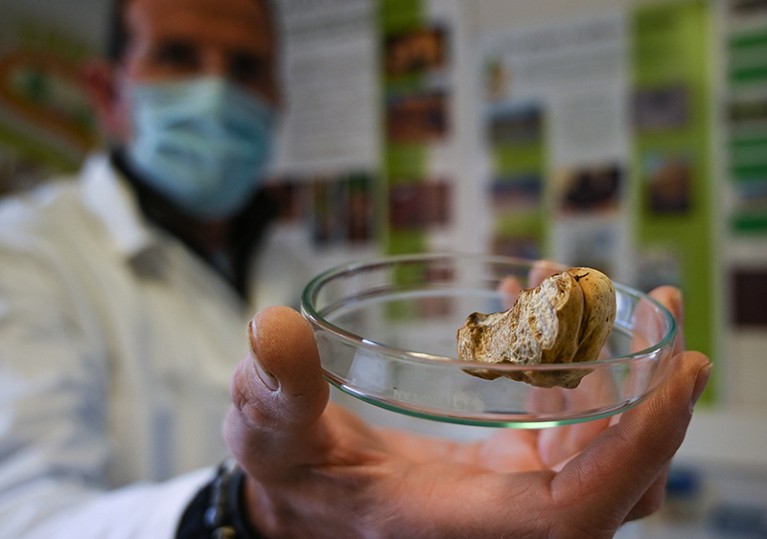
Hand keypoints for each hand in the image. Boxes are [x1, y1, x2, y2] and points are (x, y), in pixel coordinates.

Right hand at [224, 288, 709, 538]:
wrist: (305, 497)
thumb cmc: (289, 478)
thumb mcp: (269, 433)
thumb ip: (272, 392)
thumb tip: (273, 328)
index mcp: (458, 521)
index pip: (577, 511)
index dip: (637, 448)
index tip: (677, 372)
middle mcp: (502, 516)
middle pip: (618, 476)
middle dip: (654, 392)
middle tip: (658, 302)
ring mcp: (513, 490)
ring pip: (602, 444)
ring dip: (607, 360)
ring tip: (570, 279)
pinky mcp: (508, 464)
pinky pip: (565, 420)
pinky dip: (561, 359)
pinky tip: (525, 302)